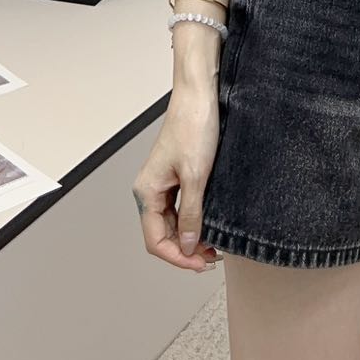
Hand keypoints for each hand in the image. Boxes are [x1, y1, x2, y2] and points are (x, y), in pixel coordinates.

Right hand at [132, 91, 222, 270]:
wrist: (199, 95)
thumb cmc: (193, 126)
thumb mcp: (196, 176)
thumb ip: (191, 214)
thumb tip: (188, 245)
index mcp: (147, 191)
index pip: (155, 240)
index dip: (178, 258)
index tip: (200, 264)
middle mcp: (150, 189)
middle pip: (163, 234)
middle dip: (185, 250)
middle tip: (211, 258)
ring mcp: (163, 183)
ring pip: (172, 223)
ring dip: (190, 237)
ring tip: (213, 245)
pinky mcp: (176, 175)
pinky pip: (180, 208)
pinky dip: (193, 220)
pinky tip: (209, 224)